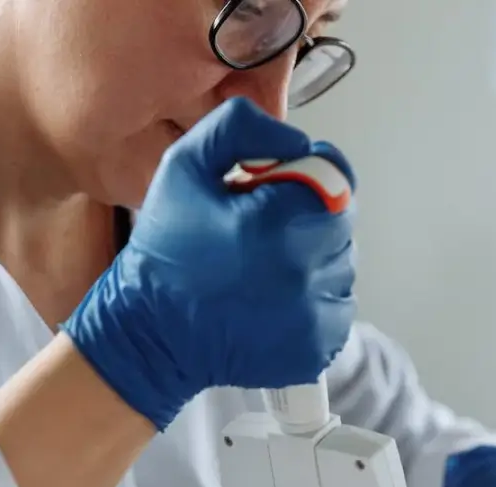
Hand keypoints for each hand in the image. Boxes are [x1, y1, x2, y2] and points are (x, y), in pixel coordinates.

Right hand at [63, 98, 355, 430]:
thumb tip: (296, 139)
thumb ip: (241, 128)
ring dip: (315, 261)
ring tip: (268, 268)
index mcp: (276, 222)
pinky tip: (275, 300)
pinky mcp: (314, 349)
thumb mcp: (185, 165)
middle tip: (266, 231)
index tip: (285, 185)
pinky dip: (315, 303)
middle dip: (311, 219)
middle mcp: (302, 272)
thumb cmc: (165, 253)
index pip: (337, 179)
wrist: (153, 335)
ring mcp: (312, 318)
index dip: (312, 176)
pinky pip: (337, 311)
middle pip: (342, 225)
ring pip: (342, 268)